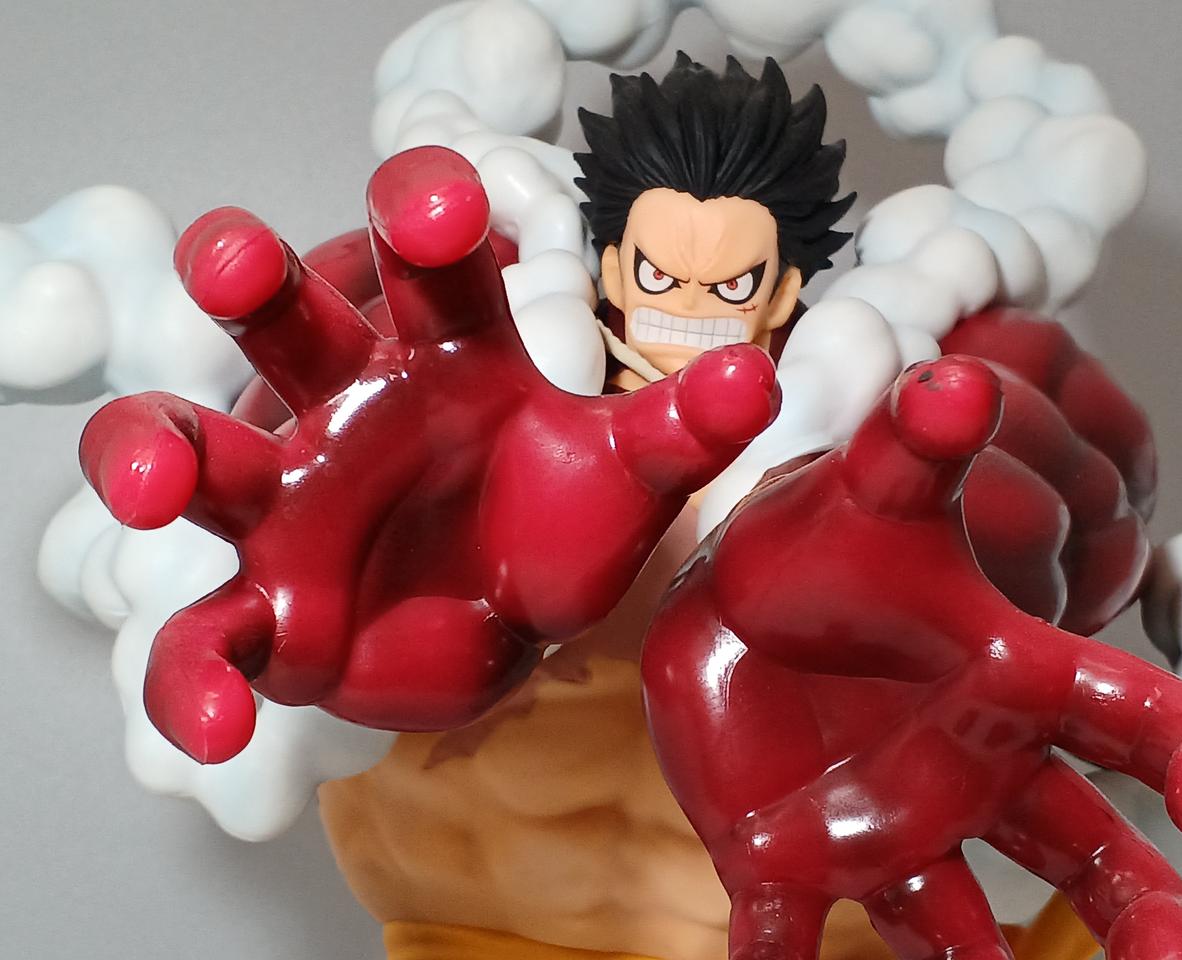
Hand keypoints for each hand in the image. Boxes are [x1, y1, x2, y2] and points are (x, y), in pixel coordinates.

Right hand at [80, 146, 778, 763]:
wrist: (507, 623)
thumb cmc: (556, 518)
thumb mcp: (622, 471)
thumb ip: (679, 429)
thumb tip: (757, 379)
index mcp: (446, 354)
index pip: (427, 260)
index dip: (426, 217)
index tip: (444, 210)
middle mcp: (350, 409)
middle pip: (285, 325)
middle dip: (253, 282)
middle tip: (236, 260)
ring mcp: (292, 508)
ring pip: (201, 457)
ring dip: (160, 454)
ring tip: (161, 483)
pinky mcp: (264, 611)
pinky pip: (203, 637)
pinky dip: (193, 679)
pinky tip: (216, 726)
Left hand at [642, 356, 1181, 959]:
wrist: (730, 588)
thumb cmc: (824, 533)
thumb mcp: (868, 487)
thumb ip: (911, 447)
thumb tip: (948, 383)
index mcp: (1005, 673)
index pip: (1126, 712)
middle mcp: (968, 762)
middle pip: (1085, 850)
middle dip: (1140, 909)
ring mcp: (885, 819)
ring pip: (963, 923)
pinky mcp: (789, 855)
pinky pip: (793, 935)